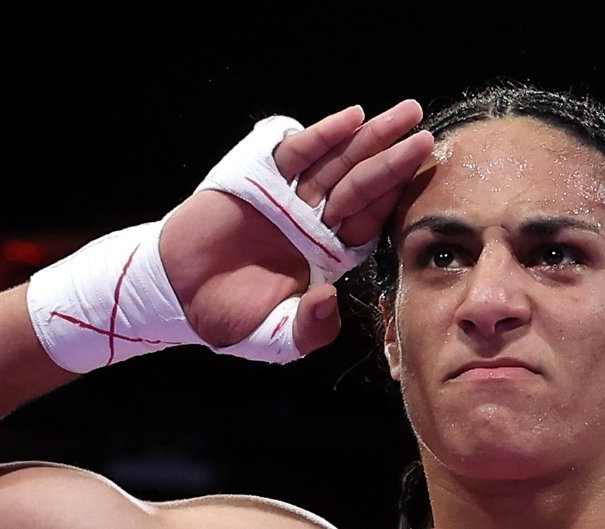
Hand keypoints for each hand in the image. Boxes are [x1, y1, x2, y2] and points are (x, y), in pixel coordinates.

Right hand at [160, 100, 434, 353]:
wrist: (178, 296)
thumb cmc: (229, 316)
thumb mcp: (277, 338)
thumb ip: (310, 329)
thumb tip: (328, 299)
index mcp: (329, 255)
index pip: (370, 222)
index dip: (396, 200)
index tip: (425, 181)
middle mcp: (315, 221)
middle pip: (363, 185)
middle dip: (394, 159)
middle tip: (426, 132)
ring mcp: (289, 196)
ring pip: (338, 163)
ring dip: (371, 137)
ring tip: (405, 114)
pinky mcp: (258, 177)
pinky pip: (297, 152)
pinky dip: (323, 136)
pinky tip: (351, 119)